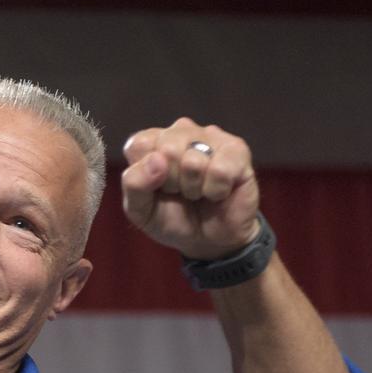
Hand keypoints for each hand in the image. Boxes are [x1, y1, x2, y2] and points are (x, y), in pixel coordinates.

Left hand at [121, 117, 260, 259]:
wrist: (209, 241)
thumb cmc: (172, 219)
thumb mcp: (140, 210)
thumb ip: (134, 184)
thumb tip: (156, 160)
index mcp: (151, 140)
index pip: (139, 145)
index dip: (146, 177)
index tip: (157, 188)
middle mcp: (180, 131)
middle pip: (167, 150)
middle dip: (172, 183)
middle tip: (180, 192)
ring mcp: (210, 137)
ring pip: (194, 161)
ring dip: (194, 188)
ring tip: (199, 191)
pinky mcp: (236, 150)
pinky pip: (220, 170)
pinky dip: (216, 191)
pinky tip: (218, 191)